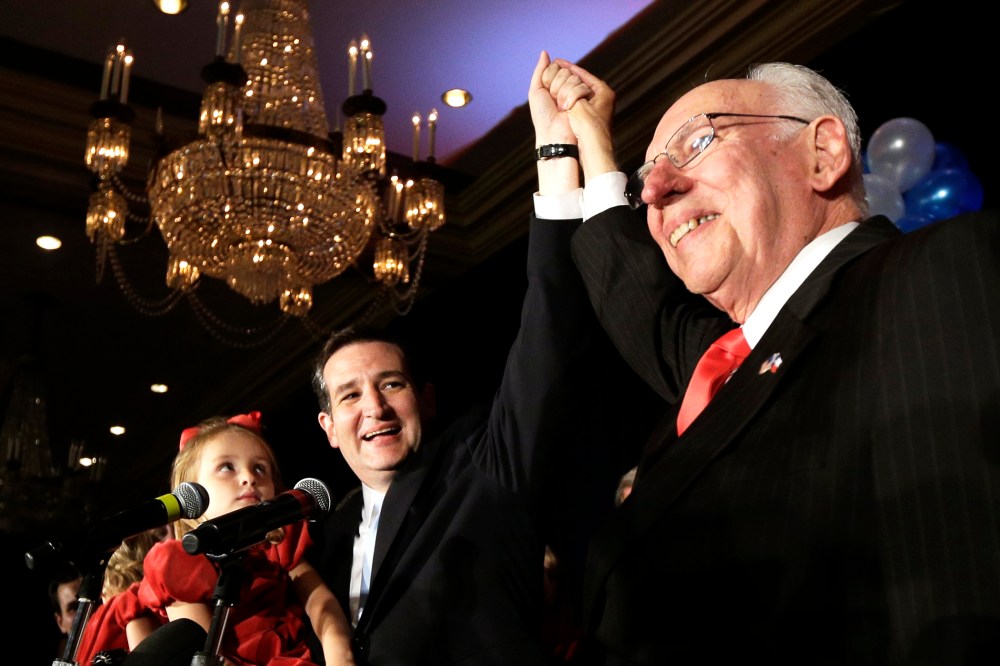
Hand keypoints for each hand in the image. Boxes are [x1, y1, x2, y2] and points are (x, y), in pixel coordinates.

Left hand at [528, 50, 590, 145]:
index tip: (547, 94)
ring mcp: (577, 91)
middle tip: (554, 102)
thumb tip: (545, 52)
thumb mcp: (536, 91)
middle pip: (564, 70)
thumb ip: (540, 71)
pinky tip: (569, 108)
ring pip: (573, 77)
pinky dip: (573, 96)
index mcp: (555, 83)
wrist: (554, 134)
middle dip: (556, 86)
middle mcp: (566, 86)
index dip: (549, 78)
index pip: (555, 66)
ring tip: (562, 107)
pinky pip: (581, 85)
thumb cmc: (542, 116)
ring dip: (564, 93)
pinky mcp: (587, 98)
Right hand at [553, 58, 616, 178]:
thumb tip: (565, 83)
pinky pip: (579, 103)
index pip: (584, 75)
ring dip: (568, 88)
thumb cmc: (589, 128)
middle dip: (569, 76)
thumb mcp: (578, 104)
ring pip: (580, 93)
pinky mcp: (594, 119)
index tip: (558, 61)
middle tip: (556, 68)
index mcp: (604, 92)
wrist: (596, 151)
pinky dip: (570, 99)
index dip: (570, 67)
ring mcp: (599, 109)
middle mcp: (604, 99)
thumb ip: (571, 91)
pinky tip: (560, 99)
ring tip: (556, 82)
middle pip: (583, 82)